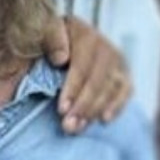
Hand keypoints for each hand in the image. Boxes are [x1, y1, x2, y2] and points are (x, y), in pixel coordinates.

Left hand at [43, 16, 131, 133]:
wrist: (45, 46)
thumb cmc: (35, 44)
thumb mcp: (33, 36)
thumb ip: (48, 41)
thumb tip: (61, 58)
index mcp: (78, 31)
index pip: (81, 64)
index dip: (73, 88)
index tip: (61, 109)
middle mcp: (100, 42)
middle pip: (98, 77)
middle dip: (83, 104)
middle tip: (68, 126)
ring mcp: (114, 57)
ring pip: (112, 86)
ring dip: (95, 109)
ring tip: (77, 128)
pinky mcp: (121, 72)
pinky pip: (125, 89)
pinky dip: (117, 105)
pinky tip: (103, 120)